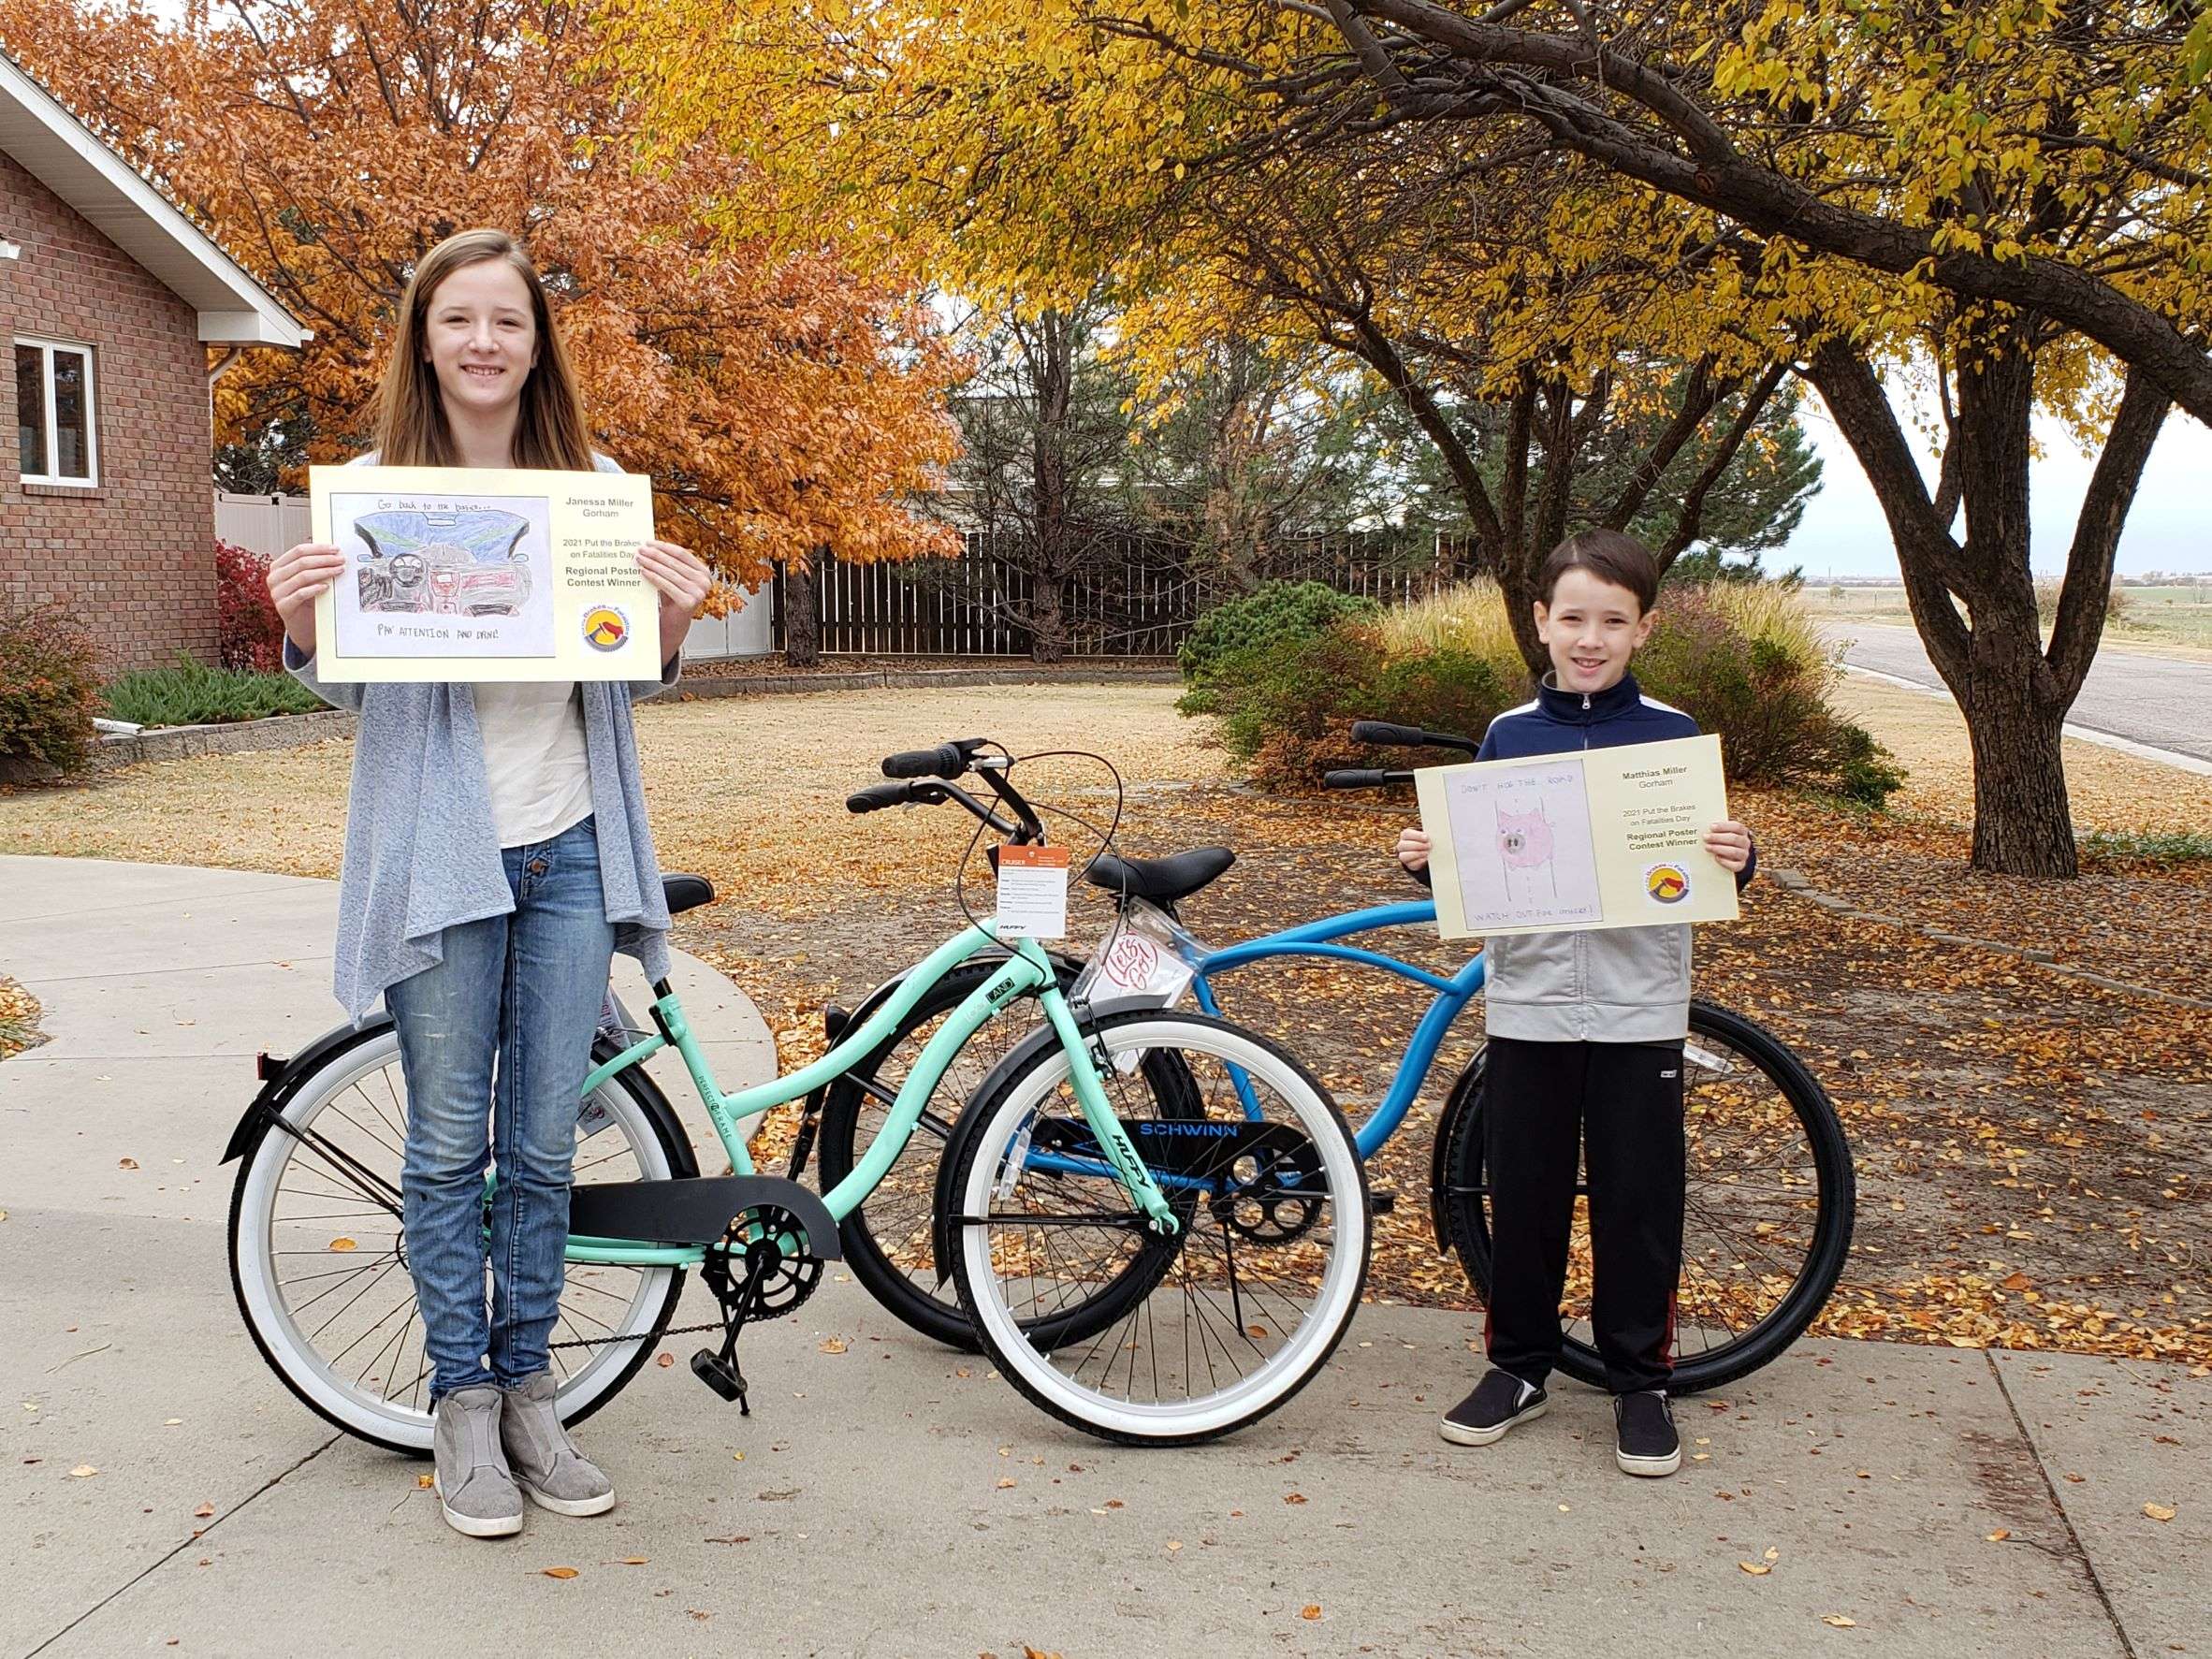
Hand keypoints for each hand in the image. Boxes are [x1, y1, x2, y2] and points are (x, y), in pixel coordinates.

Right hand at [267, 541, 345, 655]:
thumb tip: (334, 553)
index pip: (298, 551)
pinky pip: (301, 594)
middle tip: (341, 559)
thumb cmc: (307, 600)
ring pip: (302, 576)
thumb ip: (314, 566)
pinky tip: (327, 586)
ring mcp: (277, 592)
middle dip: (324, 559)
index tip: (335, 549)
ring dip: (324, 572)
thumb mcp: (309, 580)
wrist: (302, 625)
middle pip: (302, 562)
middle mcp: (274, 578)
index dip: (318, 548)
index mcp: (278, 567)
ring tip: (338, 570)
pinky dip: (315, 588)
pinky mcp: (283, 606)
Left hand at [637, 540, 711, 661]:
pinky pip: (666, 585)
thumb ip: (669, 564)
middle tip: (641, 549)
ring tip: (639, 559)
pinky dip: (653, 577)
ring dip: (652, 564)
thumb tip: (651, 547)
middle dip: (655, 554)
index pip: (682, 554)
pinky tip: (643, 571)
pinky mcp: (689, 602)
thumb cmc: (673, 599)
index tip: (649, 543)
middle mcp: (704, 581)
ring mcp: (698, 592)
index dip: (664, 547)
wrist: (675, 622)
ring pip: (670, 573)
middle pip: (675, 562)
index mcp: (703, 572)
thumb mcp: (674, 578)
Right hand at [1396, 827, 1430, 873]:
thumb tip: (1429, 837)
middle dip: (1417, 845)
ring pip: (1403, 856)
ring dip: (1417, 854)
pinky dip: (1419, 861)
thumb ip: (1426, 836)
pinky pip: (1411, 864)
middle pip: (1403, 845)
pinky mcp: (1409, 864)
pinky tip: (1425, 858)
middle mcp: (1402, 845)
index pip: (1406, 834)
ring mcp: (1403, 856)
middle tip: (1428, 846)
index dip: (1416, 835)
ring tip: (1427, 853)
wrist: (1428, 853)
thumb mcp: (1426, 837)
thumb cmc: (1426, 841)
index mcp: (1405, 836)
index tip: (1426, 838)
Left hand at [1703, 819, 1752, 872]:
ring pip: (1734, 852)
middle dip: (1718, 838)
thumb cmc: (1724, 841)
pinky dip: (1725, 862)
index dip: (1724, 826)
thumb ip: (1717, 831)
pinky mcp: (1741, 865)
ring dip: (1719, 849)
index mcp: (1742, 832)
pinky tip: (1716, 857)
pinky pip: (1735, 865)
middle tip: (1705, 837)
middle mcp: (1745, 843)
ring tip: (1707, 847)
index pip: (1737, 827)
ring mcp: (1744, 854)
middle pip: (1734, 839)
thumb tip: (1705, 829)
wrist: (1732, 857)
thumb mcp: (1723, 833)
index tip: (1711, 827)